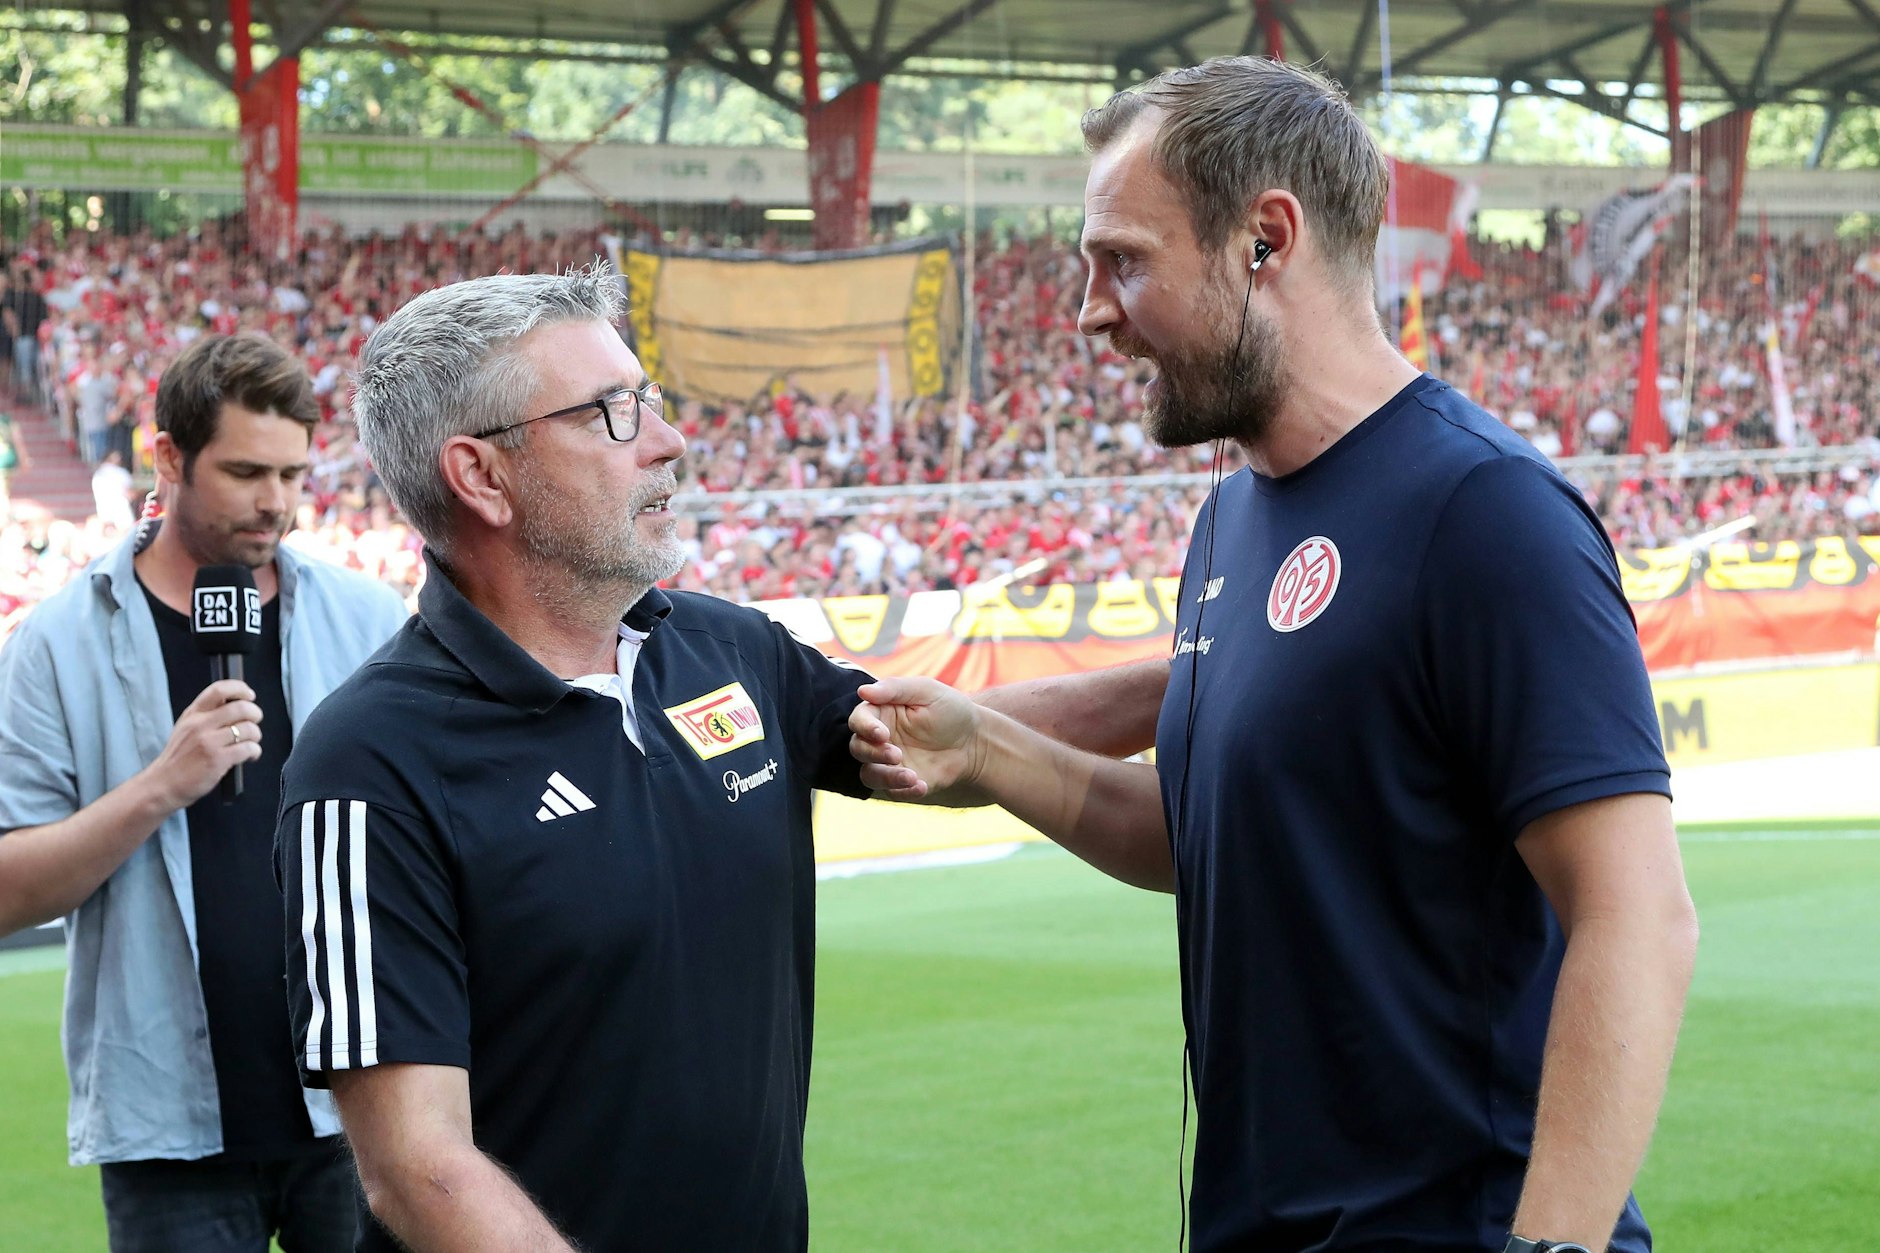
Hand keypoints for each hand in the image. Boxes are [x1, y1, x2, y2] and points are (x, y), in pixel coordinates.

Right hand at [145, 680, 263, 810]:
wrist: (161, 785)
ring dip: (256, 736)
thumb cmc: (177, 759)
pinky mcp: (218, 760)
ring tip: (251, 742)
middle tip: (255, 721)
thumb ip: (206, 716)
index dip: (240, 689)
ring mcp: (209, 742)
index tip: (249, 695)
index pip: (218, 689)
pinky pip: (249, 748)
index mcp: (193, 714)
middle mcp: (200, 724)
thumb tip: (236, 705)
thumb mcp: (185, 729)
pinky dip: (255, 751)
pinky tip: (249, 756)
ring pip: (248, 728)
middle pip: (241, 707)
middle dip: (255, 713)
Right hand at [847, 677, 986, 804]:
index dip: (865, 727)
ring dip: (885, 777)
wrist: (974, 741)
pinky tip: (922, 785)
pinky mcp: (901, 783)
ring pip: (869, 775)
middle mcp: (878, 740)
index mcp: (881, 713)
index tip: (882, 734)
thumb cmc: (949, 709)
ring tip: (910, 776)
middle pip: (858, 748)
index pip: (859, 720)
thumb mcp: (926, 691)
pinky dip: (904, 792)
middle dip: (873, 753)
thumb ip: (895, 689)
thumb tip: (862, 691)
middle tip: (896, 754)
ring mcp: (888, 764)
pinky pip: (892, 792)